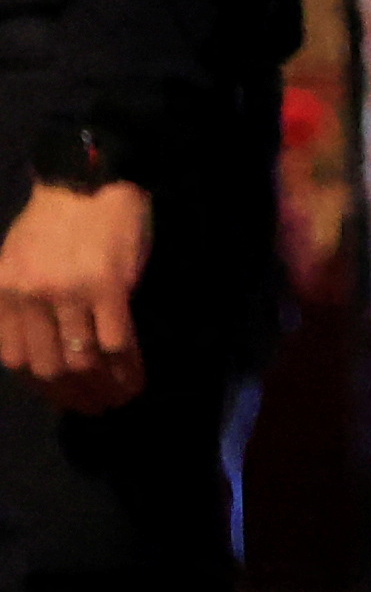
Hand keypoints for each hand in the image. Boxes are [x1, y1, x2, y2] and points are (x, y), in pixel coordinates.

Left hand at [0, 180, 152, 412]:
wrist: (87, 185)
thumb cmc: (53, 222)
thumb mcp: (15, 261)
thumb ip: (19, 303)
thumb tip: (39, 353)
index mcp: (4, 290)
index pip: (15, 358)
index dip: (41, 387)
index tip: (64, 398)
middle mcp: (31, 294)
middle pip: (50, 367)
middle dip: (76, 396)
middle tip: (98, 406)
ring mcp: (70, 292)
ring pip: (85, 362)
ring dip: (105, 389)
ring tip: (120, 398)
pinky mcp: (109, 288)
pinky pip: (117, 345)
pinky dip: (128, 370)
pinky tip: (136, 378)